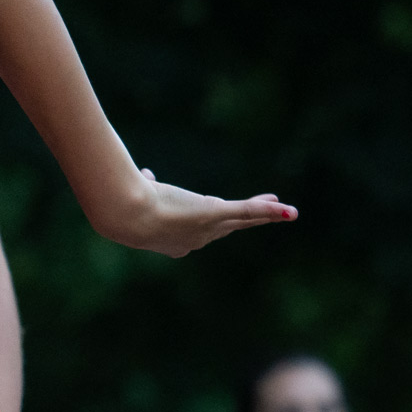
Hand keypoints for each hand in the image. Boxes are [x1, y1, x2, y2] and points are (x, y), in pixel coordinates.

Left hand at [97, 168, 295, 257]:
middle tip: (272, 208)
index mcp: (180, 236)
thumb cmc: (124, 205)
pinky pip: (245, 213)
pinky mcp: (213, 215)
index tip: (228, 208)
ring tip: (287, 212)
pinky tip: (288, 211)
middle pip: (229, 224)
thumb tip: (145, 174)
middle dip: (249, 216)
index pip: (207, 224)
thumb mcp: (140, 193)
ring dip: (265, 214)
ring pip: (241, 220)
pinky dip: (266, 212)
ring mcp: (206, 228)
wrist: (126, 215)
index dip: (220, 216)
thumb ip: (147, 185)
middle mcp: (195, 237)